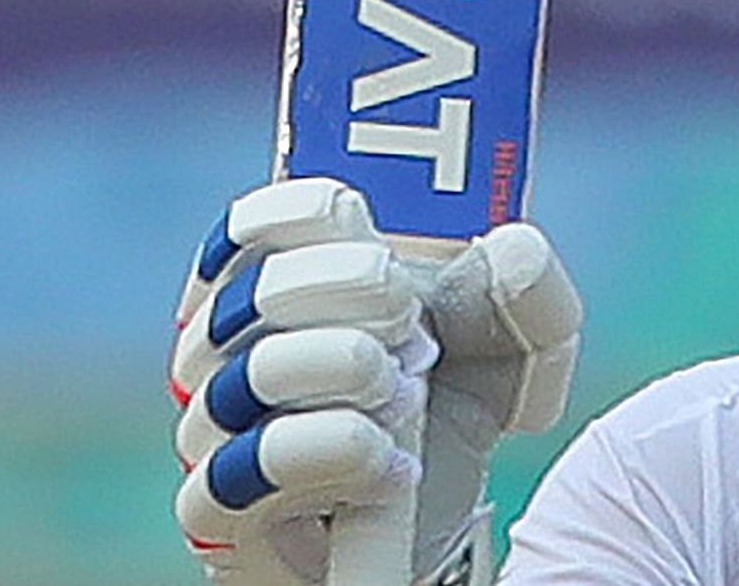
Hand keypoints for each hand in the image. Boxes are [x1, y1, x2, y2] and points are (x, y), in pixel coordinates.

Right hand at [170, 178, 582, 583]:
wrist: (437, 524)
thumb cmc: (453, 403)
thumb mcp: (513, 340)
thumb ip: (526, 287)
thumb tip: (513, 247)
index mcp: (276, 283)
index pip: (253, 224)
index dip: (314, 215)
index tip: (374, 229)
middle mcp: (222, 349)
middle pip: (259, 286)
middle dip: (360, 291)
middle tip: (414, 322)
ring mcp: (211, 428)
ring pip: (261, 369)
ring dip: (356, 369)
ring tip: (408, 394)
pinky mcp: (219, 509)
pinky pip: (262, 463)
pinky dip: (347, 451)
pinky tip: (397, 466)